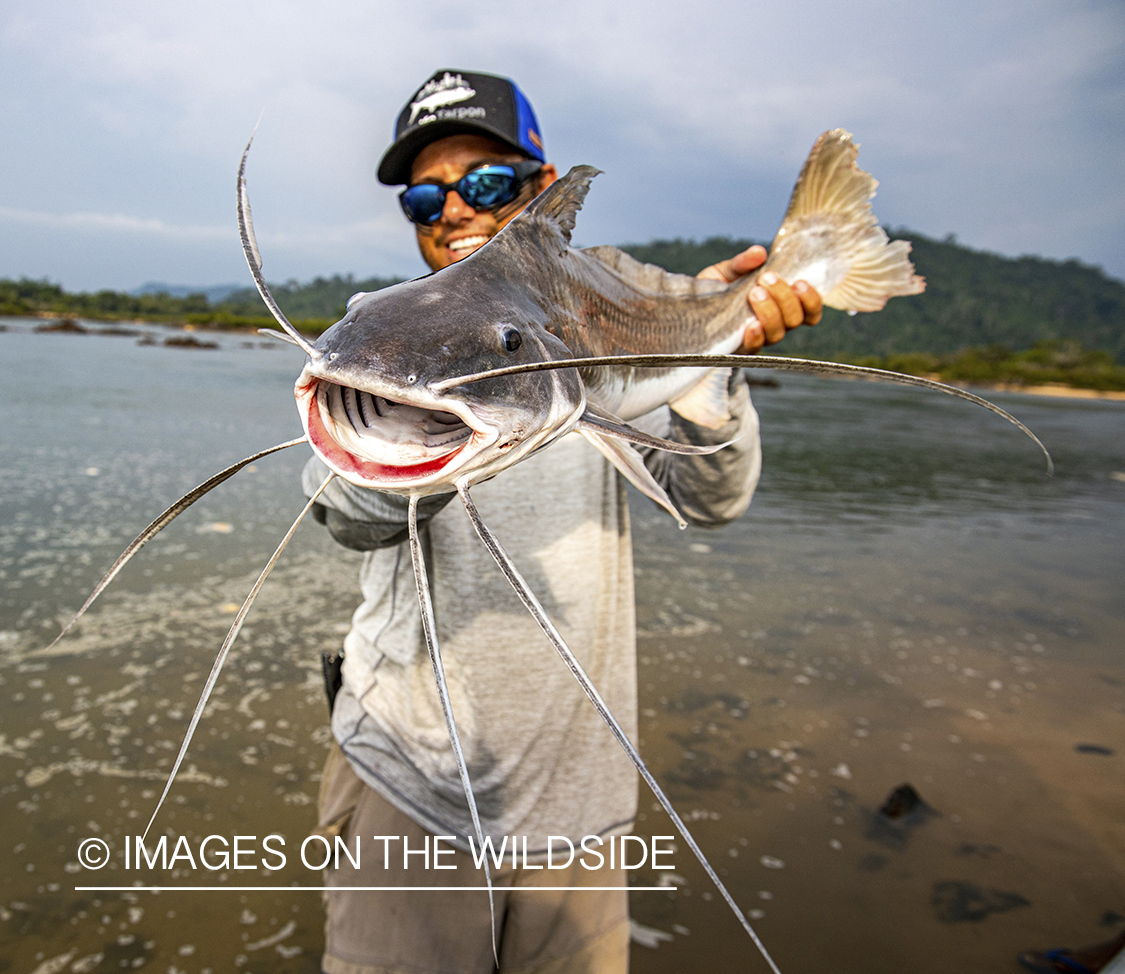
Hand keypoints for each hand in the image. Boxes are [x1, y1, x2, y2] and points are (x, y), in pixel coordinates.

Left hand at [697, 244, 822, 352]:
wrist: (687, 311)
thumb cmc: (715, 290)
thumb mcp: (726, 271)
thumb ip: (743, 262)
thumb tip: (759, 253)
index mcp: (780, 305)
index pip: (809, 310)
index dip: (811, 300)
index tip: (799, 281)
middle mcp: (774, 324)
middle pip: (795, 319)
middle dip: (785, 297)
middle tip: (766, 278)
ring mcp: (758, 338)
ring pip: (778, 332)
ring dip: (770, 311)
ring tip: (754, 292)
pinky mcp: (739, 349)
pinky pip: (755, 348)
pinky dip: (756, 336)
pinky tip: (752, 325)